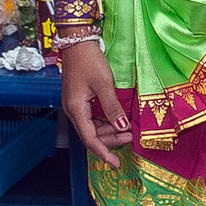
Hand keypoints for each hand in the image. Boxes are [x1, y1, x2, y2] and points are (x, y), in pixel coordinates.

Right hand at [59, 39, 131, 167]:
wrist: (77, 42)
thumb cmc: (89, 60)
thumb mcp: (104, 84)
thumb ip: (112, 107)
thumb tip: (122, 127)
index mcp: (76, 109)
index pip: (90, 139)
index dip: (104, 152)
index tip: (116, 163)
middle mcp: (74, 110)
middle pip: (92, 134)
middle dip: (111, 140)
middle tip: (131, 138)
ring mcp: (76, 104)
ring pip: (93, 126)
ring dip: (110, 130)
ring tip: (129, 130)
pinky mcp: (80, 98)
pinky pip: (93, 117)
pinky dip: (106, 121)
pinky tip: (119, 119)